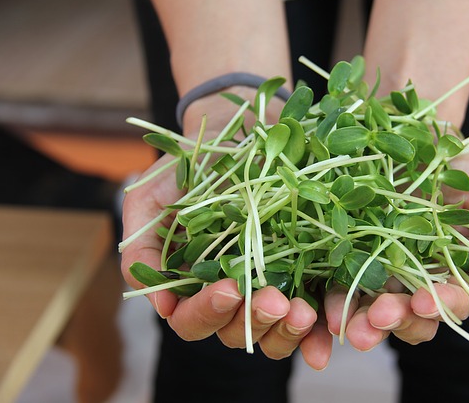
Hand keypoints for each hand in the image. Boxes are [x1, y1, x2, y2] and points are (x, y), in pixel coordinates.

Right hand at [120, 152, 331, 368]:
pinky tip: (325, 334)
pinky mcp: (301, 272)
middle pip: (236, 332)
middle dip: (254, 320)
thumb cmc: (187, 167)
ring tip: (301, 311)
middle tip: (274, 300)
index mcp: (192, 283)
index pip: (192, 320)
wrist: (235, 133)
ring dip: (287, 329)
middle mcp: (231, 291)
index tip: (228, 287)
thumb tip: (163, 307)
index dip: (207, 312)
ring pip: (273, 331)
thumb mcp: (150, 199)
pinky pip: (310, 313)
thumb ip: (143, 250)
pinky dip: (316, 332)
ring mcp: (267, 285)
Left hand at [323, 152, 468, 349]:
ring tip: (349, 327)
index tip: (424, 302)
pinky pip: (341, 284)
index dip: (440, 307)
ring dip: (362, 323)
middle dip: (396, 322)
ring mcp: (382, 268)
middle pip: (411, 317)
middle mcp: (419, 278)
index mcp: (455, 271)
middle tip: (379, 318)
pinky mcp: (350, 254)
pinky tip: (329, 310)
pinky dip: (336, 301)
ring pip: (374, 310)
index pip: (451, 302)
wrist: (414, 131)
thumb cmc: (460, 163)